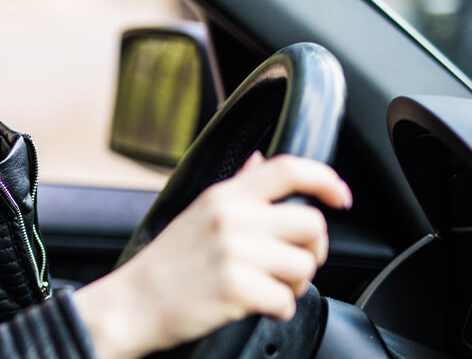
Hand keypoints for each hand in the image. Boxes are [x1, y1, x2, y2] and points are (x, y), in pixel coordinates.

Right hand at [72, 153, 352, 358]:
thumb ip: (235, 188)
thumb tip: (260, 161)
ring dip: (294, 285)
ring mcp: (234, 253)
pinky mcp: (236, 289)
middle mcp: (231, 219)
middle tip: (291, 265)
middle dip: (311, 251)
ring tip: (267, 289)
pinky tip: (254, 306)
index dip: (326, 179)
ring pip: (304, 267)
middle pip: (312, 225)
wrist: (130, 305)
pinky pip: (286, 301)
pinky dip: (277, 311)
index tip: (341, 197)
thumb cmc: (164, 265)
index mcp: (223, 197)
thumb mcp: (196, 213)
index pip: (288, 169)